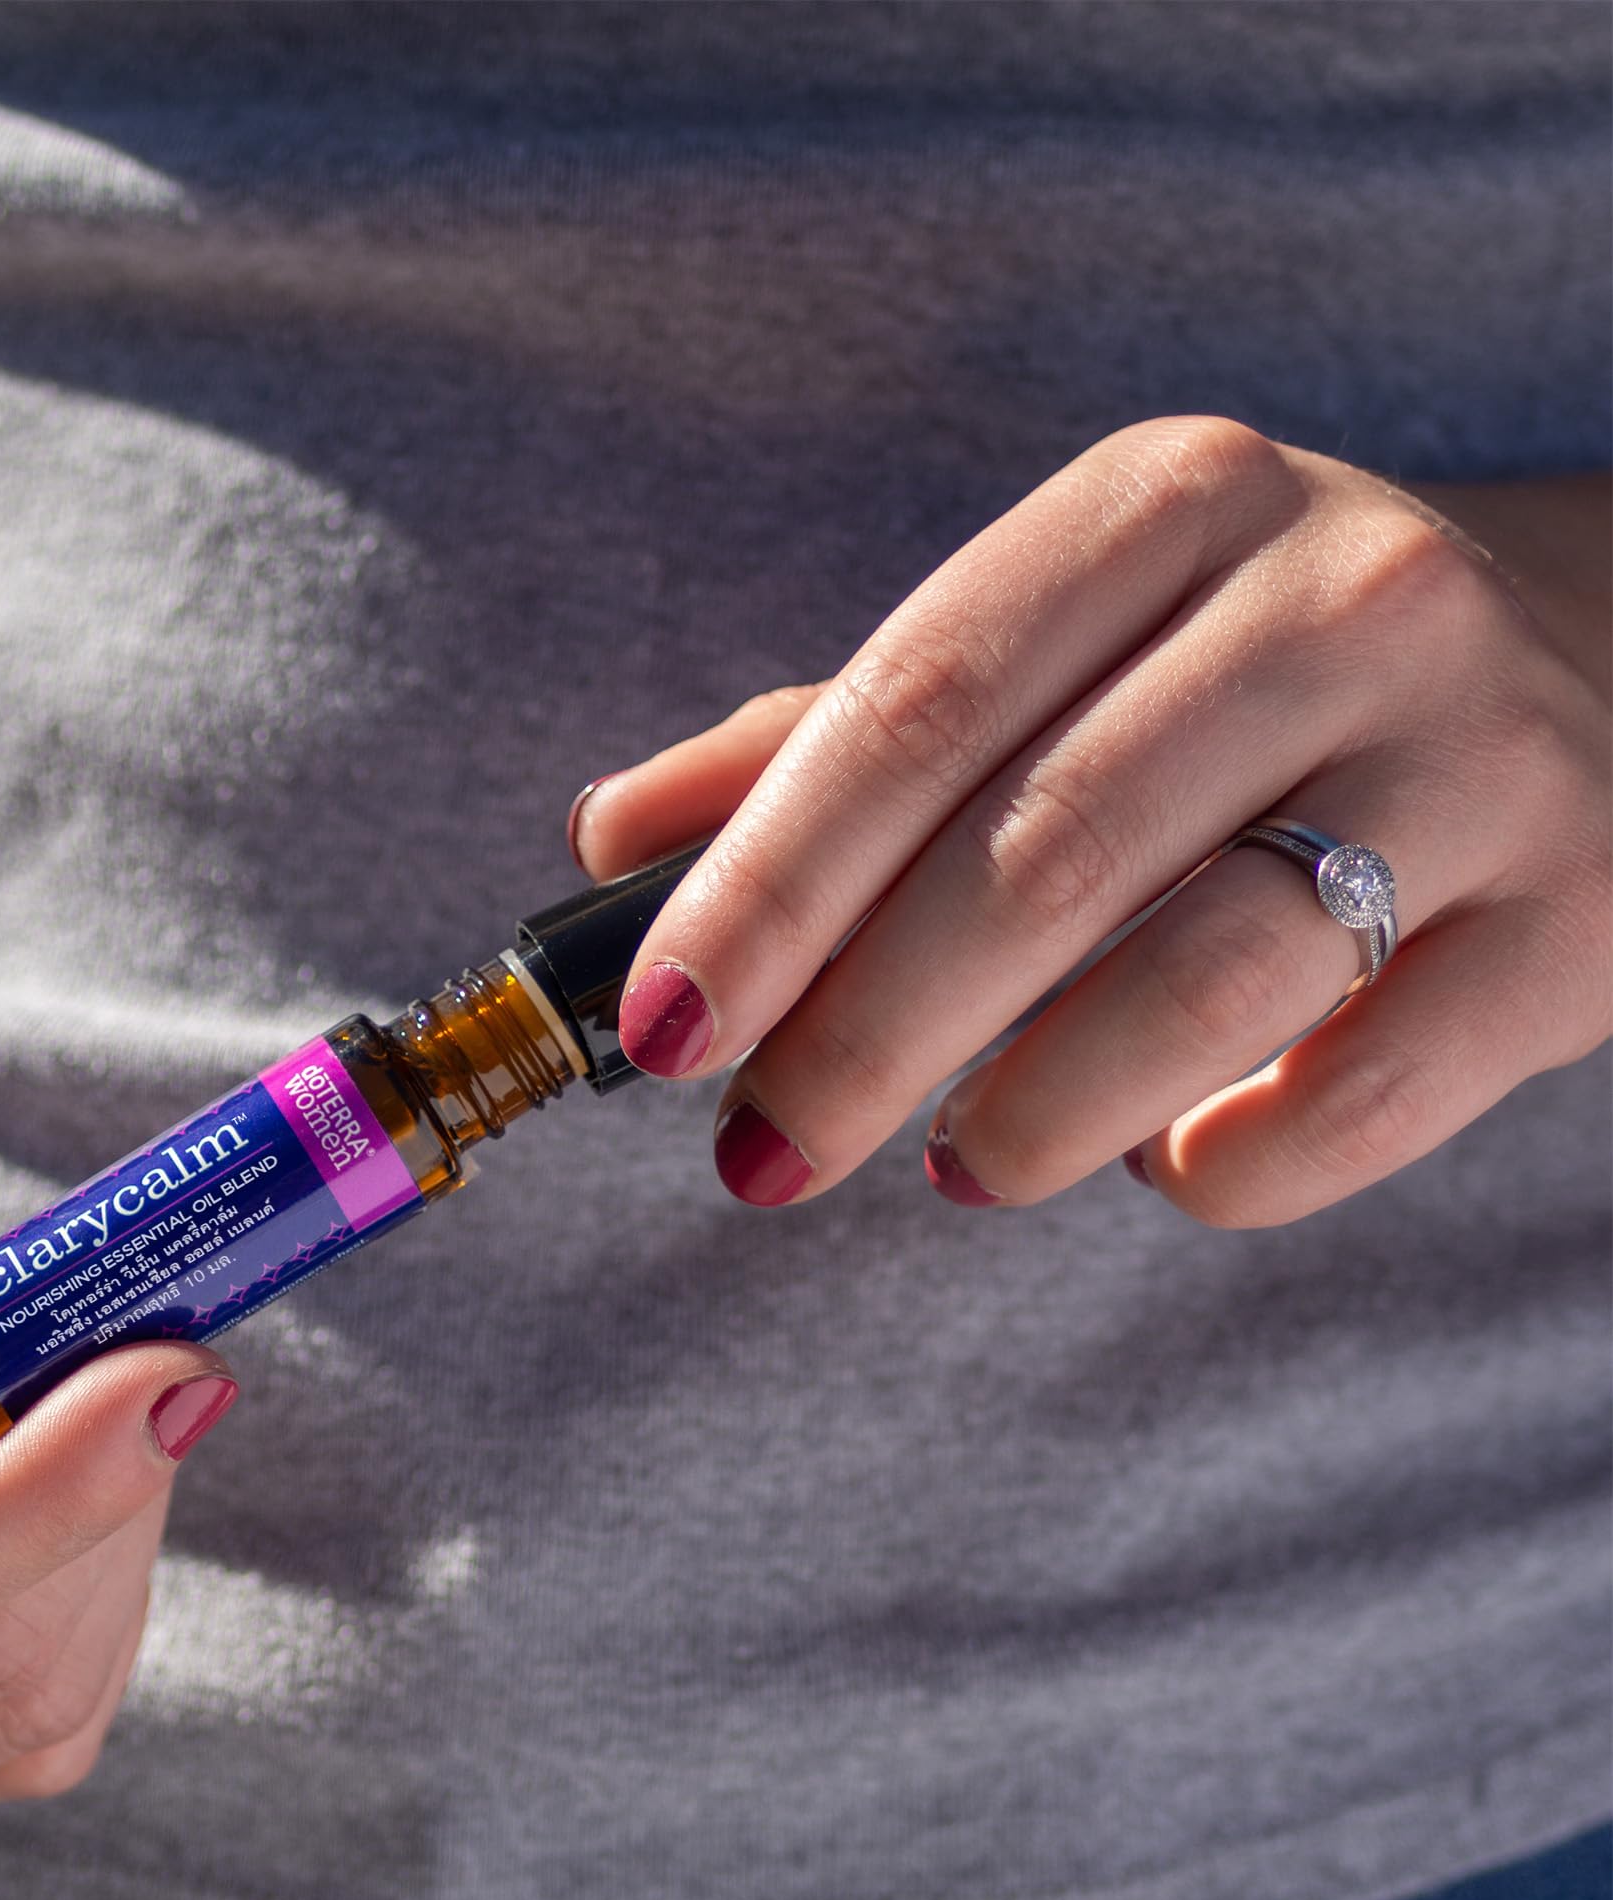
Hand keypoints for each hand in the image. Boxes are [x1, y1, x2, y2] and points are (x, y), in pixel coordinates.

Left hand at [572, 419, 1610, 1225]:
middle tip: (759, 1151)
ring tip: (955, 1165)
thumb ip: (835, 739)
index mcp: (1164, 505)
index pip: (915, 702)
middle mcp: (1337, 599)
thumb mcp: (1055, 646)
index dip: (768, 884)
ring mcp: (1483, 756)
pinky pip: (1364, 1095)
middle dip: (862, 1036)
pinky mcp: (1580, 920)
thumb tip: (613, 839)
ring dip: (1033, 1111)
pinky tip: (1162, 1162)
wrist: (1601, 667)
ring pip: (1209, 974)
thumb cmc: (1242, 681)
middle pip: (1041, 851)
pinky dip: (1226, 1166)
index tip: (661, 1027)